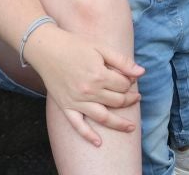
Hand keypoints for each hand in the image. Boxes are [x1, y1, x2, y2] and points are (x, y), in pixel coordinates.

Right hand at [29, 25, 143, 146]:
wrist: (47, 50)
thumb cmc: (75, 46)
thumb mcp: (101, 48)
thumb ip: (122, 61)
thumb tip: (141, 72)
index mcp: (99, 75)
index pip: (123, 85)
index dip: (130, 82)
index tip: (130, 79)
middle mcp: (89, 92)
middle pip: (117, 101)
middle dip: (129, 99)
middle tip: (136, 97)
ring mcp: (77, 102)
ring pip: (103, 117)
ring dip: (119, 124)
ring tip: (130, 127)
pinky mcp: (66, 107)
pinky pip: (78, 125)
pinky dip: (88, 136)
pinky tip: (99, 143)